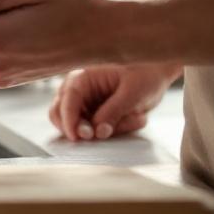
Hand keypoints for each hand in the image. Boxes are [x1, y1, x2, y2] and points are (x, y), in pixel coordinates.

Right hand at [49, 64, 180, 141]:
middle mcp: (76, 90)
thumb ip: (114, 111)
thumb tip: (97, 131)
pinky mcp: (90, 114)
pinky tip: (131, 120)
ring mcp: (81, 103)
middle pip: (58, 113)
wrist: (154, 76)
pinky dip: (108, 131)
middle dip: (76, 128)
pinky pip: (90, 130)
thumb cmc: (144, 77)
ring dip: (98, 130)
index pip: (67, 100)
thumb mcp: (133, 93)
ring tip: (129, 120)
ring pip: (73, 125)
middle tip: (96, 136)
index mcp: (82, 77)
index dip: (69, 120)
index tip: (78, 137)